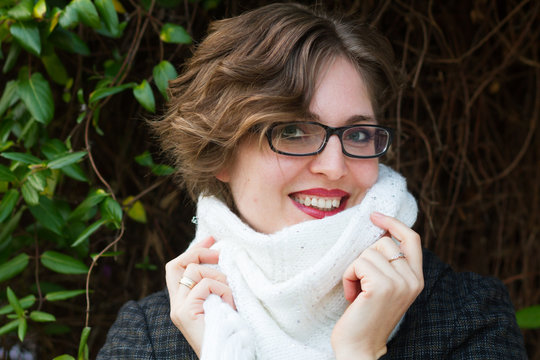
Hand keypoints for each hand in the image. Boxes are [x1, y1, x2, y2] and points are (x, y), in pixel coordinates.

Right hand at [165, 236, 234, 356]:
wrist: (226, 354)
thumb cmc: (230, 332)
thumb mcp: (220, 303)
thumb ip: (214, 286)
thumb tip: (223, 258)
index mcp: (183, 302)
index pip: (178, 268)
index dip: (193, 251)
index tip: (212, 239)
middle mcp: (176, 305)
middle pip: (175, 265)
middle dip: (197, 252)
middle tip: (219, 253)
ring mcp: (178, 309)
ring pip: (194, 271)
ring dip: (218, 277)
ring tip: (231, 295)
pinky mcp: (185, 312)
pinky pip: (205, 285)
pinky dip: (222, 289)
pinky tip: (230, 304)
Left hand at [331, 212, 423, 359]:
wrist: (360, 348)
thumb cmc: (366, 317)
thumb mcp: (386, 288)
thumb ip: (390, 266)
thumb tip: (379, 236)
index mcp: (416, 279)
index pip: (412, 239)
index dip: (394, 224)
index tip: (375, 216)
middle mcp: (412, 280)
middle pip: (383, 243)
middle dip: (364, 259)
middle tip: (361, 284)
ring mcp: (399, 283)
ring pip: (368, 252)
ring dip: (354, 270)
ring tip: (357, 292)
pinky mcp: (382, 287)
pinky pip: (358, 263)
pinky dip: (348, 276)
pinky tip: (352, 297)